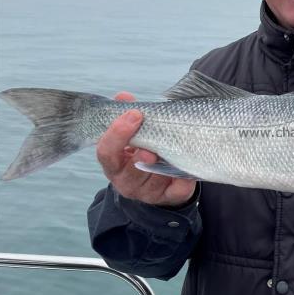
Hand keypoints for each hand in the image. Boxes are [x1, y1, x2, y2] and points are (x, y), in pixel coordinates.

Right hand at [96, 92, 197, 207]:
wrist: (158, 182)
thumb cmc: (143, 150)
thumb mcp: (133, 134)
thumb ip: (128, 116)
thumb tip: (124, 96)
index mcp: (113, 164)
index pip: (106, 152)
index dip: (117, 134)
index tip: (134, 114)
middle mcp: (126, 181)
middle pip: (130, 172)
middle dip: (140, 158)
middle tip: (150, 148)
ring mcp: (147, 193)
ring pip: (154, 182)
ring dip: (163, 166)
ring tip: (172, 151)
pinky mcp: (168, 198)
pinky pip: (177, 191)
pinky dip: (183, 180)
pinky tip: (187, 170)